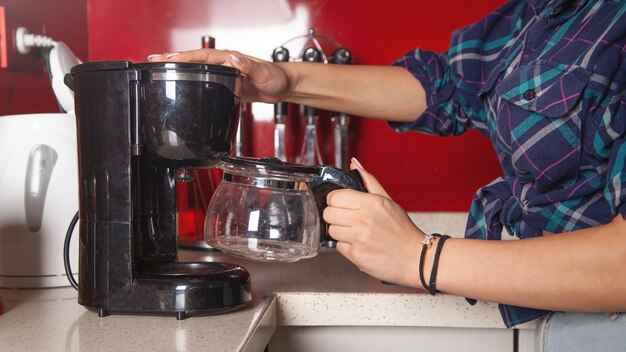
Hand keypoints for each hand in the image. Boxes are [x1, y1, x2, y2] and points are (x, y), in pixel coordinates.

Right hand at [147, 49, 289, 102]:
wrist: (283, 86)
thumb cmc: (276, 78)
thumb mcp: (264, 73)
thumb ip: (249, 66)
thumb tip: (234, 59)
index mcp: (231, 58)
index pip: (203, 55)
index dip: (185, 57)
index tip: (169, 59)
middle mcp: (225, 62)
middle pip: (194, 59)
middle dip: (173, 59)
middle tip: (153, 61)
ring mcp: (224, 71)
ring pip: (197, 68)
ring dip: (178, 68)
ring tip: (159, 69)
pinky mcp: (226, 82)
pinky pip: (204, 78)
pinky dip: (190, 79)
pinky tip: (181, 84)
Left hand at [323, 158, 425, 286]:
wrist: (415, 257)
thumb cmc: (402, 230)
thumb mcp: (388, 201)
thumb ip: (369, 181)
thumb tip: (355, 164)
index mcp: (370, 203)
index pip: (334, 197)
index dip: (336, 200)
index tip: (342, 204)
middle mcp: (363, 220)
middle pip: (328, 213)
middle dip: (335, 215)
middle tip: (347, 218)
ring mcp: (358, 238)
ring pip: (331, 230)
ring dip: (340, 231)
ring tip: (355, 232)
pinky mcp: (356, 255)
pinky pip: (338, 247)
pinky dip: (346, 246)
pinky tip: (359, 244)